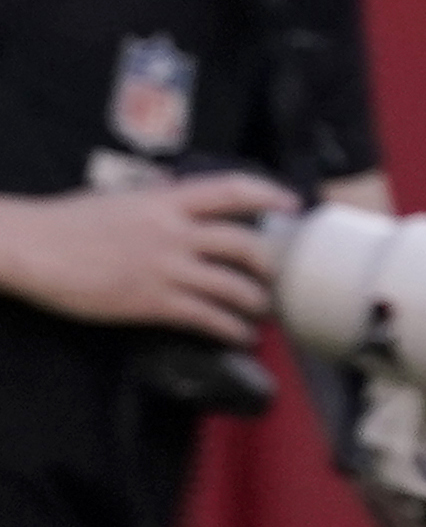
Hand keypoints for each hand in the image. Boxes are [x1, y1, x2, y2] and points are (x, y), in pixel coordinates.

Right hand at [0, 174, 290, 337]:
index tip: (292, 204)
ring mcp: (164, 268)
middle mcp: (174, 232)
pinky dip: (229, 328)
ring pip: (231, 284)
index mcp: (168, 201)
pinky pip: (204, 316)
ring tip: (263, 309)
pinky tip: (239, 336)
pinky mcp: (150, 302)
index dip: (270, 194)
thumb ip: (158, 201)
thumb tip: (179, 199)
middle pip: (243, 242)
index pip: (233, 190)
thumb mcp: (122, 199)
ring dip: (255, 300)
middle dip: (268, 262)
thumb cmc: (68, 222)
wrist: (32, 247)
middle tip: (277, 273)